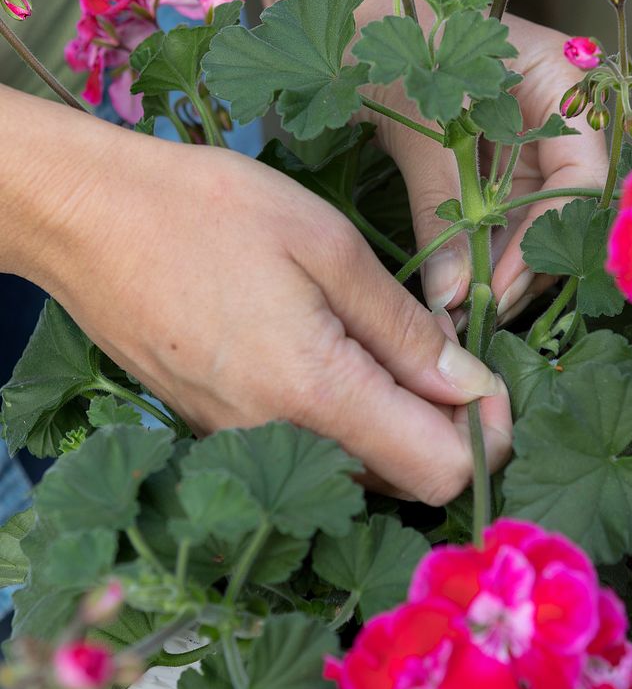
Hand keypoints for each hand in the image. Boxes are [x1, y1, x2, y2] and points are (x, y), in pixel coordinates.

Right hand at [1, 89, 510, 504]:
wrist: (85, 218)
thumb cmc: (206, 211)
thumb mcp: (326, 245)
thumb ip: (404, 328)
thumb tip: (469, 387)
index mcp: (314, 394)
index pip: (439, 471)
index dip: (485, 437)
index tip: (490, 384)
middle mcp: (274, 444)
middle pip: (398, 477)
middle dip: (441, 426)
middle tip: (437, 347)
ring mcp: (234, 446)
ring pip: (349, 465)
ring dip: (388, 419)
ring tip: (379, 337)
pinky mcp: (211, 432)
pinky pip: (300, 447)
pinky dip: (335, 414)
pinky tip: (323, 345)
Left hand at [358, 0, 608, 320]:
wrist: (345, 24)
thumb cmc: (390, 43)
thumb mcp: (420, 125)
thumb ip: (441, 212)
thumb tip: (453, 296)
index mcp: (560, 84)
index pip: (583, 178)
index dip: (549, 237)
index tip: (502, 284)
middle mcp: (555, 119)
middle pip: (563, 210)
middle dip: (526, 265)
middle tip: (482, 311)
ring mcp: (524, 145)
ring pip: (531, 223)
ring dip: (501, 268)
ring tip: (462, 309)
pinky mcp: (490, 168)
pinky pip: (498, 221)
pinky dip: (479, 254)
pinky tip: (456, 287)